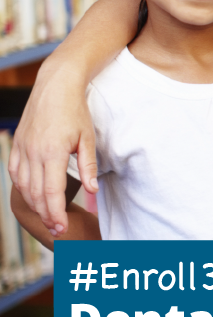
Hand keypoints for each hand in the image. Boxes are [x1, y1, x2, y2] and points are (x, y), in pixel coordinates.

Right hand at [8, 63, 96, 234]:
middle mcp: (33, 152)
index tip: (61, 227)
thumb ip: (89, 165)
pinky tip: (32, 196)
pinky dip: (22, 188)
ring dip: (34, 204)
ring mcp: (22, 148)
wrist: (55, 87)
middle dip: (45, 214)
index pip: (51, 192)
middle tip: (56, 230)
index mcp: (52, 152)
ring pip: (23, 186)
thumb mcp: (88, 137)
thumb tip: (93, 190)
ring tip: (47, 217)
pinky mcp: (18, 144)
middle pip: (35, 194)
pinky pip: (16, 173)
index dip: (55, 212)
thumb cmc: (76, 111)